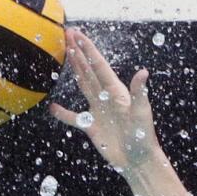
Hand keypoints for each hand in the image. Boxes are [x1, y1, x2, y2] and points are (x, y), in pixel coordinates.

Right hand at [51, 28, 158, 173]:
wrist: (138, 161)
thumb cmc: (143, 137)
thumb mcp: (141, 113)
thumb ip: (139, 93)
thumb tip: (143, 72)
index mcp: (116, 92)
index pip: (98, 66)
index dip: (87, 49)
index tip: (77, 34)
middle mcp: (106, 98)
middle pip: (89, 70)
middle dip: (78, 52)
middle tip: (68, 34)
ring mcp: (98, 111)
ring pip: (83, 86)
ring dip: (74, 70)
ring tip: (66, 54)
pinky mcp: (92, 127)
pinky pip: (74, 118)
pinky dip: (63, 114)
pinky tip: (53, 108)